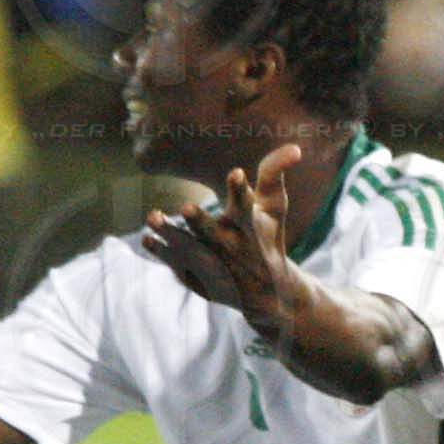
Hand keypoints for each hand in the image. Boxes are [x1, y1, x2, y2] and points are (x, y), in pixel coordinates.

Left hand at [140, 144, 299, 323]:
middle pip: (217, 237)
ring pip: (193, 253)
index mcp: (254, 231)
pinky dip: (164, 254)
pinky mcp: (201, 283)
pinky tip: (148, 239)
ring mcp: (218, 270)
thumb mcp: (275, 208)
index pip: (249, 210)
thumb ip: (275, 175)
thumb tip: (295, 149)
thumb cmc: (268, 238)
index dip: (242, 192)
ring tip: (153, 217)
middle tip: (186, 207)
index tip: (235, 172)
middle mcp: (236, 252)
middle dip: (202, 223)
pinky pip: (179, 268)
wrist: (268, 294)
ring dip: (173, 237)